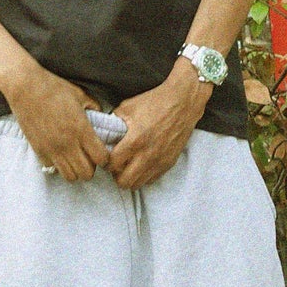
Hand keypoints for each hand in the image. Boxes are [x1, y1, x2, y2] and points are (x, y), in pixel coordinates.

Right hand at [4, 61, 108, 181]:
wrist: (24, 86)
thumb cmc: (53, 87)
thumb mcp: (79, 94)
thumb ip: (94, 106)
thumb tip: (100, 115)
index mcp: (81, 129)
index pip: (102, 158)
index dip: (105, 158)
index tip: (102, 151)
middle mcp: (68, 143)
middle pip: (87, 174)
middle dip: (91, 167)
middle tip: (88, 156)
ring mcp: (51, 149)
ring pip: (70, 176)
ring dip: (75, 169)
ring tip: (74, 157)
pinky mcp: (38, 149)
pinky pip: (52, 168)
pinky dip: (57, 164)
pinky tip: (58, 152)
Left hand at [109, 62, 210, 190]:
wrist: (183, 102)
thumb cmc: (155, 102)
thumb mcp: (127, 107)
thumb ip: (113, 122)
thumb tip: (103, 133)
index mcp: (135, 140)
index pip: (112, 164)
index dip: (105, 162)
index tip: (106, 157)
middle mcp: (148, 155)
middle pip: (124, 182)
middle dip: (116, 174)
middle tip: (116, 164)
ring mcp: (160, 161)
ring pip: (138, 184)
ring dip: (129, 177)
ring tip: (128, 164)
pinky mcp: (169, 163)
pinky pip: (151, 179)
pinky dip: (143, 175)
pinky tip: (140, 163)